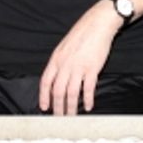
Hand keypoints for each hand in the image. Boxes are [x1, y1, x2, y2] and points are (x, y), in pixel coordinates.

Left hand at [38, 0, 119, 114]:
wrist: (97, 23)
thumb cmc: (82, 33)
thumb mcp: (64, 46)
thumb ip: (59, 62)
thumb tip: (56, 78)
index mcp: (56, 59)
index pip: (45, 82)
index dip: (44, 97)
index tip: (45, 107)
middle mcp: (65, 65)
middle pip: (58, 92)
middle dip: (57, 108)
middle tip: (59, 118)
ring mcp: (78, 67)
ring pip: (71, 93)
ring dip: (71, 108)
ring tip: (72, 117)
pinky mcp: (92, 68)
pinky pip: (88, 88)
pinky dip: (87, 99)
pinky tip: (88, 106)